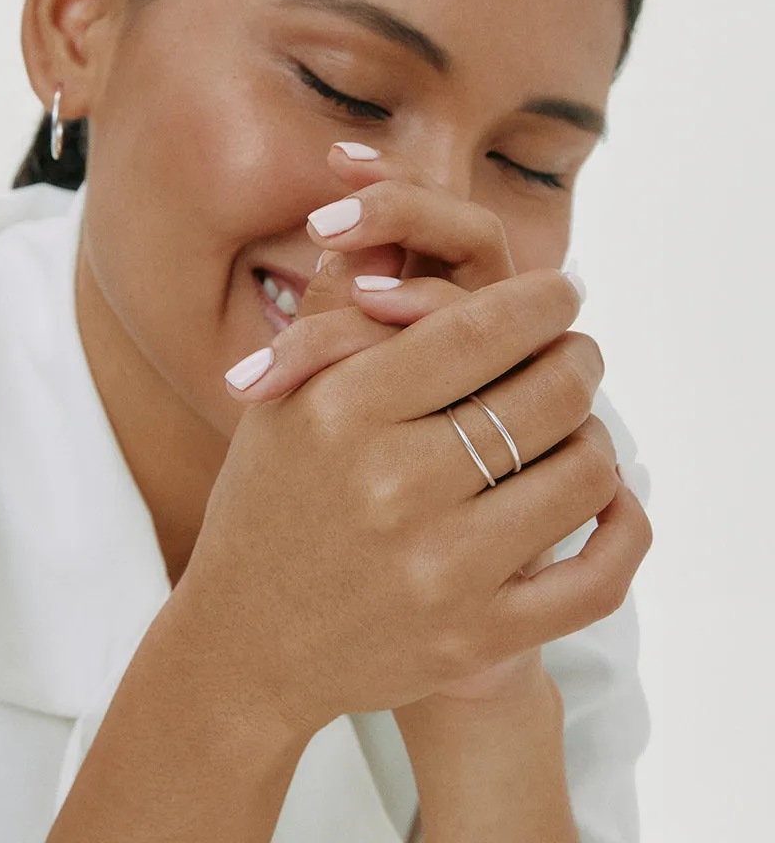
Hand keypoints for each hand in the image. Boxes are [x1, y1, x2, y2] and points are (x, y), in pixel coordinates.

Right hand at [179, 144, 651, 734]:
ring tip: (571, 424)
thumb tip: (395, 226)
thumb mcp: (282, 401)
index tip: (559, 291)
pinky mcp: (474, 642)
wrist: (248, 644)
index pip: (481, 323)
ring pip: (585, 470)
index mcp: (339, 411)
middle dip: (577, 355)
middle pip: (548, 389)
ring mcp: (440, 572)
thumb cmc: (266, 504)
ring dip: (594, 434)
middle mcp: (390, 486)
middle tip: (575, 351)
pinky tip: (609, 499)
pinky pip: (600, 574)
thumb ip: (338, 308)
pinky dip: (623, 525)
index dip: (541, 299)